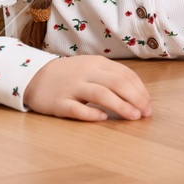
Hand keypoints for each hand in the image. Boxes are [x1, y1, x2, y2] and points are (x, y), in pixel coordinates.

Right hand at [24, 56, 153, 121]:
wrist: (34, 76)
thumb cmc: (71, 75)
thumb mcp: (92, 68)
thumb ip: (112, 77)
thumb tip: (139, 95)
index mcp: (98, 64)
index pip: (126, 75)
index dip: (140, 90)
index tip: (149, 105)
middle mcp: (86, 73)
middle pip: (117, 83)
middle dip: (135, 98)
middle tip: (146, 113)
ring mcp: (71, 87)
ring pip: (100, 94)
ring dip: (120, 106)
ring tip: (133, 117)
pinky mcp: (58, 102)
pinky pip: (75, 108)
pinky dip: (90, 113)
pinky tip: (102, 119)